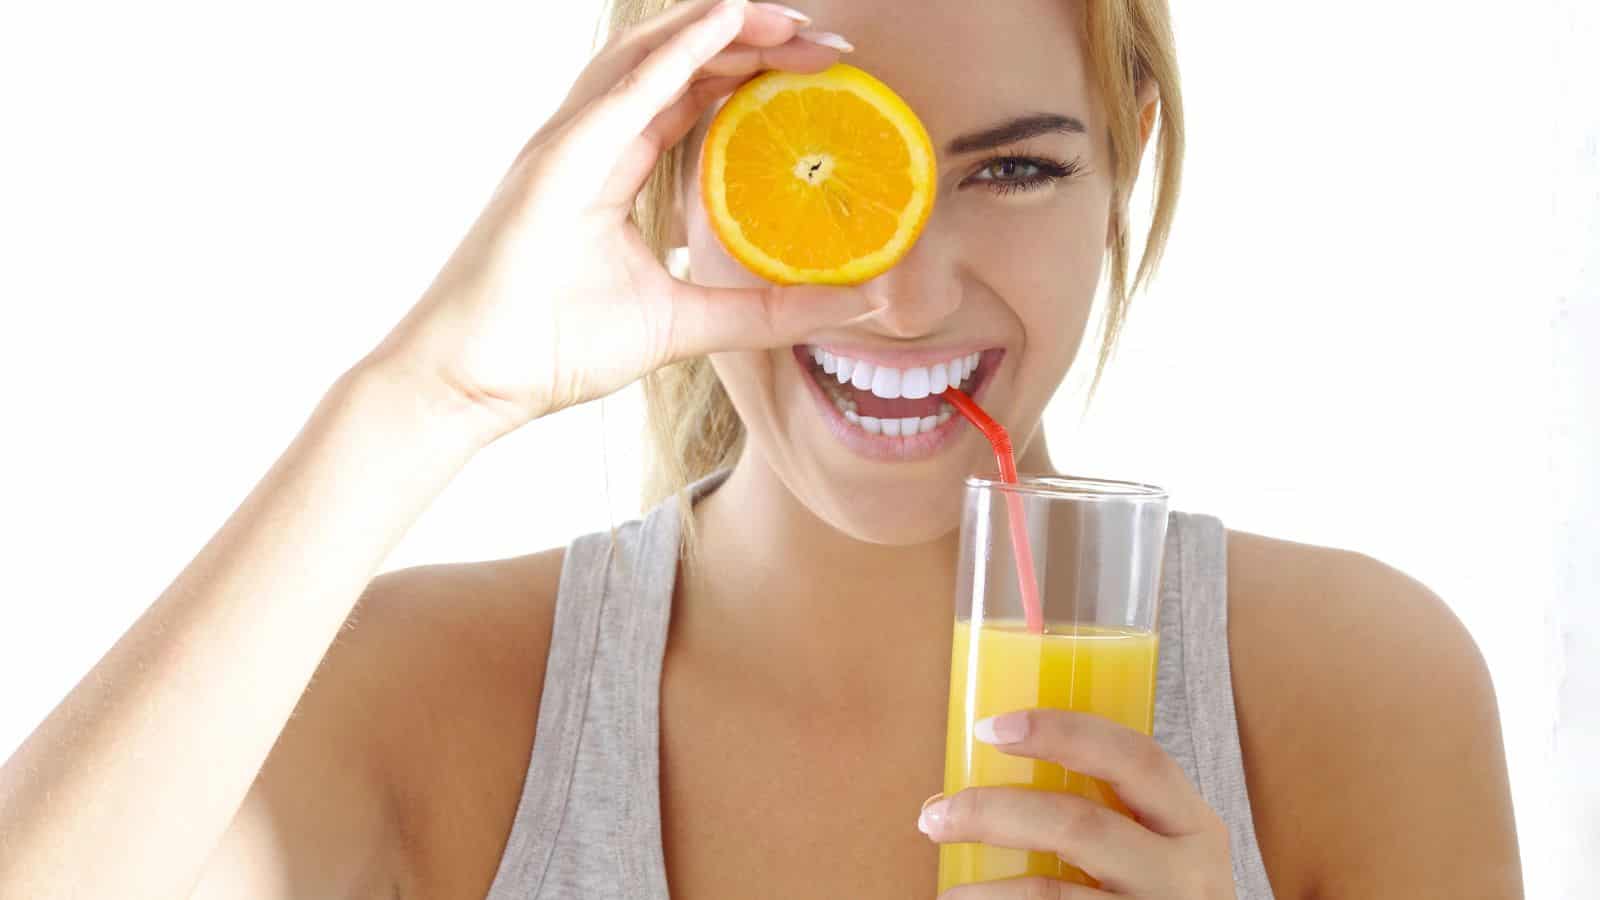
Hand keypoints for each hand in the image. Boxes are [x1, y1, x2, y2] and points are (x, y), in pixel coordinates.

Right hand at [361, 0, 875, 447]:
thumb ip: (763, 311)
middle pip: (680, 65)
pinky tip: (727, 26)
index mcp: (614, 169)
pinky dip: (677, 53)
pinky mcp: (555, 162)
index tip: (825, 75)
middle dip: (754, 43)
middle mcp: (591, 144)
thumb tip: (852, 305)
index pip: (693, 97)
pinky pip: (624, 93)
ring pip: (651, 57)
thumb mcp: (686, 324)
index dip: (754, 75)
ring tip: (788, 22)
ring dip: (724, 32)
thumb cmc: (555, 348)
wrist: (475, 382)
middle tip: (828, 45)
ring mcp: (568, 145)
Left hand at [921, 709, 1235, 898]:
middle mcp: (1187, 874)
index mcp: (1194, 826)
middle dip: (994, 813)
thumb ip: (1111, 815)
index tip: (990, 727)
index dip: (1061, 732)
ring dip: (986, 890)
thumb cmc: (1158, 898)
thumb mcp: (1161, 852)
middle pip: (1078, 824)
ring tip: (948, 893)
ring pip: (1053, 894)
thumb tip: (990, 781)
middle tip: (936, 814)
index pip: (1135, 758)